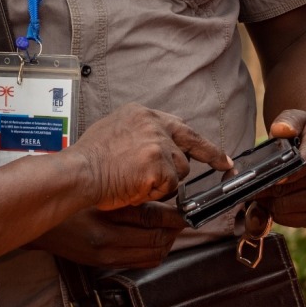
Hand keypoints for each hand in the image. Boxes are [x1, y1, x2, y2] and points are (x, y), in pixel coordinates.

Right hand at [26, 202, 186, 267]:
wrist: (40, 223)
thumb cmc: (66, 202)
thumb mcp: (96, 195)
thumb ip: (125, 197)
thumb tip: (158, 199)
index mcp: (104, 225)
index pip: (151, 222)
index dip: (172, 216)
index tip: (183, 209)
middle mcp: (107, 246)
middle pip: (156, 242)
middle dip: (174, 231)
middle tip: (182, 217)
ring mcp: (106, 258)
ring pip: (152, 256)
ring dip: (166, 242)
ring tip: (170, 228)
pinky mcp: (104, 264)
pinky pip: (140, 262)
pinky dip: (154, 252)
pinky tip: (154, 239)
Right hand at [74, 103, 231, 210]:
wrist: (80, 172)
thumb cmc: (89, 157)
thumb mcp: (113, 129)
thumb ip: (137, 132)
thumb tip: (153, 143)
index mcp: (141, 114)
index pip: (178, 124)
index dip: (194, 140)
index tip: (211, 149)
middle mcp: (153, 124)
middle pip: (188, 143)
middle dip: (211, 154)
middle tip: (225, 165)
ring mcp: (158, 144)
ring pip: (179, 170)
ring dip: (164, 181)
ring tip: (136, 181)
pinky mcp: (160, 166)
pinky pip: (170, 187)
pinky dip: (156, 193)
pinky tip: (137, 188)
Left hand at [257, 110, 305, 226]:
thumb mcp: (300, 118)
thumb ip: (288, 121)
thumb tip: (280, 130)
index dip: (289, 172)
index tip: (273, 177)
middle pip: (290, 188)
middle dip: (264, 187)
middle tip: (247, 185)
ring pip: (287, 206)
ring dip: (267, 202)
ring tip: (257, 192)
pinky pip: (292, 220)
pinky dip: (276, 214)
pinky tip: (269, 202)